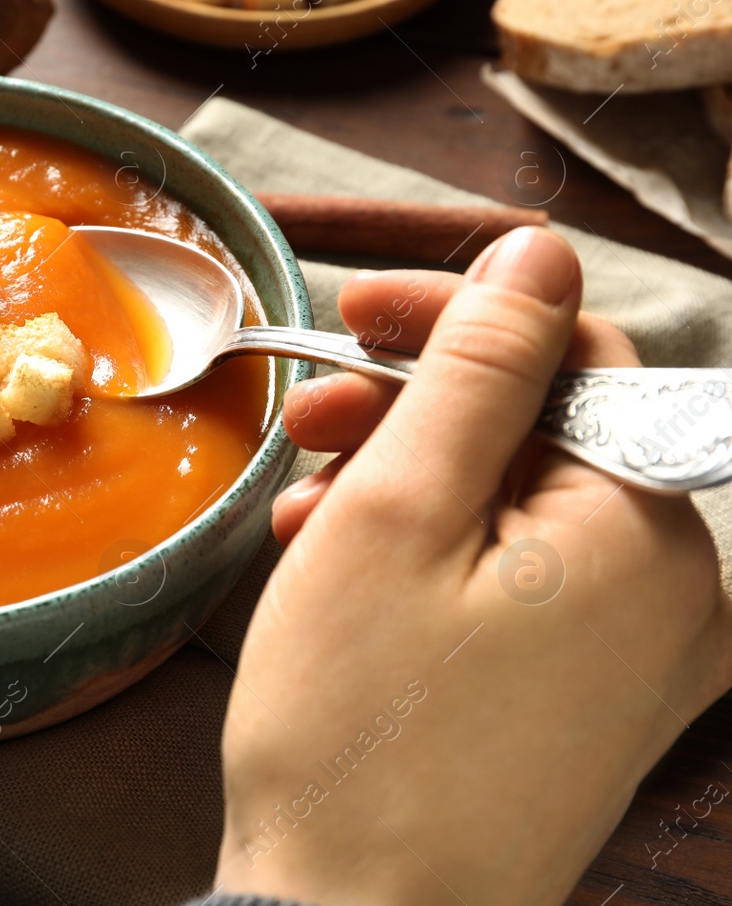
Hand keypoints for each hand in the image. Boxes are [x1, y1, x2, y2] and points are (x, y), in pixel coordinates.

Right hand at [214, 228, 731, 904]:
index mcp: (651, 531)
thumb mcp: (398, 513)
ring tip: (301, 510)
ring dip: (406, 484)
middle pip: (545, 432)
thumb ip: (478, 368)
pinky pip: (521, 584)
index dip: (456, 318)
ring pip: (520, 507)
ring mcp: (641, 660)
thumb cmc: (361, 729)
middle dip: (414, 408)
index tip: (347, 313)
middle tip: (304, 417)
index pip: (575, 355)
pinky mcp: (590, 704)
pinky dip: (432, 557)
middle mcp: (679, 595)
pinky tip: (339, 569)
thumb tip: (538, 251)